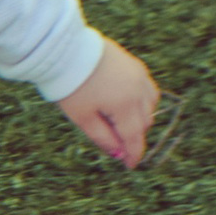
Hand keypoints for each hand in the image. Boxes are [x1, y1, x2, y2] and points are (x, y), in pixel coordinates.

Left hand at [55, 37, 159, 168]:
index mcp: (125, 105)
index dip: (133, 154)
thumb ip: (102, 137)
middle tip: (118, 144)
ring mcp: (139, 76)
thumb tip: (118, 154)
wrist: (66, 49)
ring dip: (140, 118)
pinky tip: (128, 103)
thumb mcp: (82, 117)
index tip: (130, 165)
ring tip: (121, 123)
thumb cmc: (70, 85)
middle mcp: (138, 90)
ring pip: (150, 106)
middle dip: (133, 135)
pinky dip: (142, 100)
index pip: (134, 137)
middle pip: (144, 123)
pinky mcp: (136, 65)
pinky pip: (148, 89)